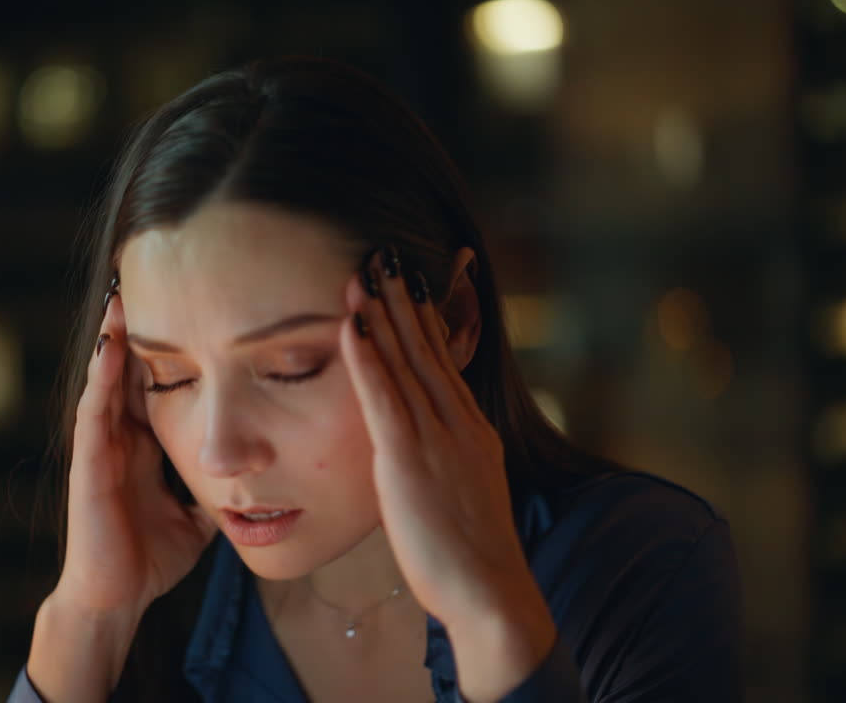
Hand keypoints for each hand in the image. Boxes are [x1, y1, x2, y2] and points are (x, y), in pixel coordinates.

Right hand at [54, 279, 218, 615]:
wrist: (117, 597)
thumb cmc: (150, 556)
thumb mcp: (199, 513)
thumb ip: (218, 486)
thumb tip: (257, 471)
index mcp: (145, 445)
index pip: (158, 384)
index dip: (171, 348)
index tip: (190, 310)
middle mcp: (122, 438)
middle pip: (131, 371)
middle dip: (140, 331)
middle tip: (147, 280)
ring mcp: (102, 448)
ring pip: (107, 381)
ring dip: (113, 341)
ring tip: (121, 298)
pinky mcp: (89, 464)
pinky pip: (94, 412)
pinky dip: (101, 377)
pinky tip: (110, 346)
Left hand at [339, 246, 556, 700]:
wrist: (490, 591)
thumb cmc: (472, 556)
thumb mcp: (463, 494)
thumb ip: (446, 462)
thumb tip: (428, 453)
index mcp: (472, 430)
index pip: (445, 360)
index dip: (426, 317)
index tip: (410, 281)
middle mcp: (459, 423)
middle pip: (428, 348)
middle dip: (405, 298)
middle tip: (385, 253)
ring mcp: (437, 438)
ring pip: (408, 362)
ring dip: (384, 312)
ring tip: (364, 271)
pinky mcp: (410, 460)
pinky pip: (385, 397)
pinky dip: (369, 358)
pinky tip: (354, 325)